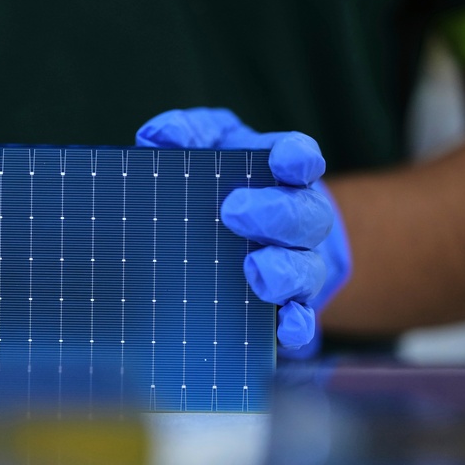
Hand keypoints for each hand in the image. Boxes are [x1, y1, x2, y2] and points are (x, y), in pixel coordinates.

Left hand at [136, 108, 350, 356]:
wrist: (238, 239)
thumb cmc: (221, 185)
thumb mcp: (208, 149)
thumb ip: (188, 134)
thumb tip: (158, 135)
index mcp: (281, 175)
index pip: (301, 158)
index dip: (297, 158)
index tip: (283, 159)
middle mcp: (298, 221)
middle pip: (307, 216)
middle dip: (276, 213)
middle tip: (232, 211)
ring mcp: (297, 267)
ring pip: (307, 270)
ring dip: (285, 272)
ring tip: (254, 270)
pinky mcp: (287, 309)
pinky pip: (301, 320)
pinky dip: (298, 327)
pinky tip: (286, 330)